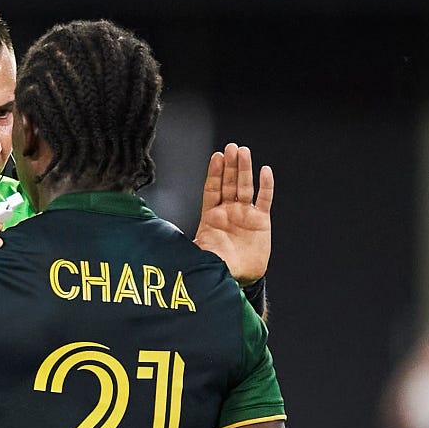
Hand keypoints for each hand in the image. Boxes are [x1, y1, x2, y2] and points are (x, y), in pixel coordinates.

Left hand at [193, 143, 272, 285]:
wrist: (236, 279)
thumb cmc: (215, 267)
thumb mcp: (197, 253)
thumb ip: (186, 242)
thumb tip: (162, 238)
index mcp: (211, 216)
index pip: (212, 189)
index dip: (214, 173)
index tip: (216, 157)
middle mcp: (228, 211)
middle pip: (229, 183)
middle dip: (230, 166)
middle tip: (231, 148)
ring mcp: (245, 214)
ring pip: (245, 187)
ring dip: (245, 169)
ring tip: (243, 152)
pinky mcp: (261, 221)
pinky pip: (264, 200)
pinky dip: (266, 185)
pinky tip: (265, 170)